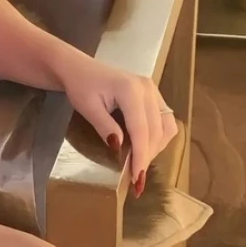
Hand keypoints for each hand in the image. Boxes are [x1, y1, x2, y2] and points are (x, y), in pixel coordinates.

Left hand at [58, 55, 177, 194]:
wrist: (79, 68)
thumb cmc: (80, 86)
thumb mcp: (87, 107)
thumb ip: (104, 126)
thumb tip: (120, 148)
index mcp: (130, 90)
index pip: (141, 129)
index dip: (140, 155)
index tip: (137, 178)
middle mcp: (148, 89)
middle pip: (156, 130)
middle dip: (147, 156)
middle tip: (136, 179)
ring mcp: (153, 91)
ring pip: (166, 127)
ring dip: (155, 148)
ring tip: (139, 164)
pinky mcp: (154, 95)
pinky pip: (164, 120)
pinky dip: (158, 137)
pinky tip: (145, 148)